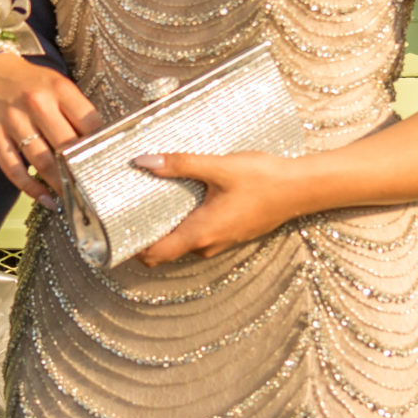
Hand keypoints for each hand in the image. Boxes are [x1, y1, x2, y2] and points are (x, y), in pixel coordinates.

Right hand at [0, 53, 100, 202]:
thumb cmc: (26, 82)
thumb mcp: (55, 85)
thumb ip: (74, 111)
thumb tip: (97, 145)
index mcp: (59, 88)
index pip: (90, 122)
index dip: (101, 147)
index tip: (108, 165)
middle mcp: (37, 102)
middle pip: (67, 146)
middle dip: (81, 171)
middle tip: (93, 191)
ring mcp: (13, 120)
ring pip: (42, 161)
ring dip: (60, 184)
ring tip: (73, 198)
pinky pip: (14, 169)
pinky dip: (31, 189)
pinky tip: (46, 199)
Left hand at [134, 151, 311, 265]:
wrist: (301, 189)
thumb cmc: (263, 179)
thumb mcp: (218, 167)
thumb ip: (180, 164)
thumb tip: (143, 161)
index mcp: (200, 233)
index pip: (155, 255)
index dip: (132, 249)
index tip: (116, 233)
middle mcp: (208, 244)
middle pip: (166, 250)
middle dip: (146, 235)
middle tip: (129, 210)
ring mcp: (222, 241)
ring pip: (184, 242)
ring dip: (168, 227)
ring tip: (153, 200)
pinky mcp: (232, 232)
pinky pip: (201, 235)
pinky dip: (186, 223)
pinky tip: (185, 199)